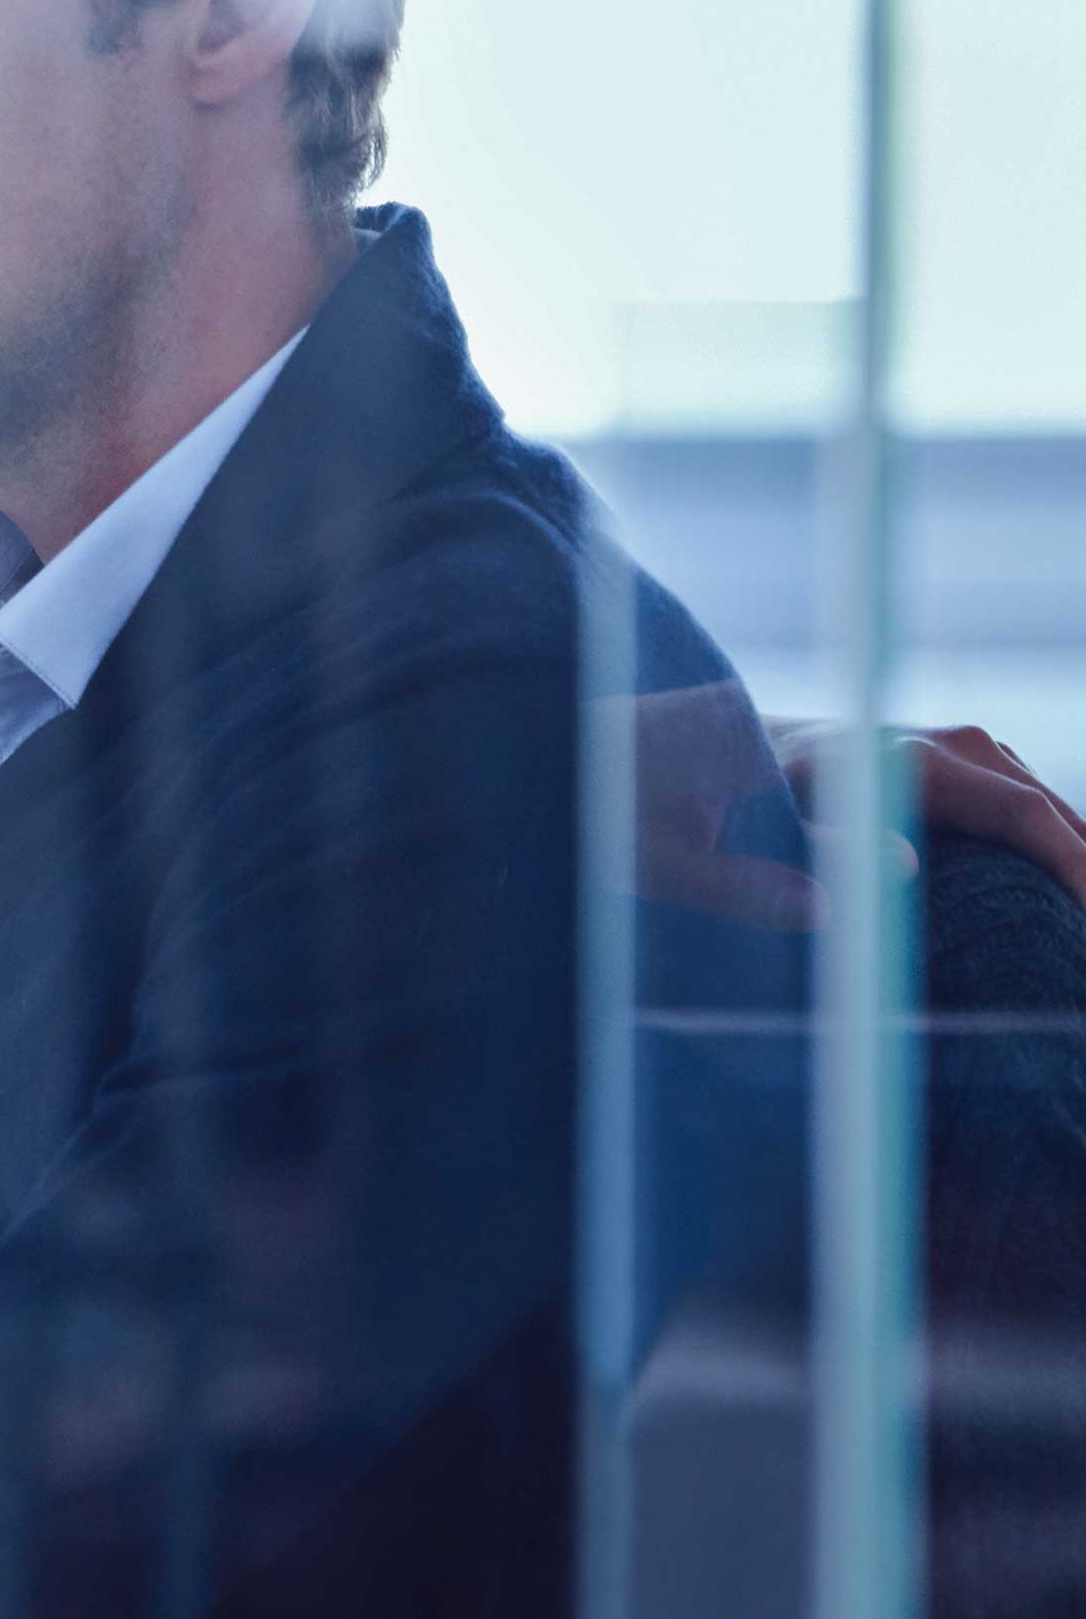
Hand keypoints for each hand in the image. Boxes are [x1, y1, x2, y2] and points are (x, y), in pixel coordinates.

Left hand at [621, 690, 1085, 928]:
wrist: (582, 752)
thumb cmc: (618, 810)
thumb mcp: (674, 857)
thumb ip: (766, 875)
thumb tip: (900, 871)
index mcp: (846, 758)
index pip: (996, 797)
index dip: (1064, 851)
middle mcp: (868, 739)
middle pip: (1007, 776)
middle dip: (1071, 835)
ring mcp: (860, 742)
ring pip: (986, 768)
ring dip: (1040, 817)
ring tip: (1080, 880)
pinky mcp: (845, 757)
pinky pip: (953, 773)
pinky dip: (1001, 807)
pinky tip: (1018, 851)